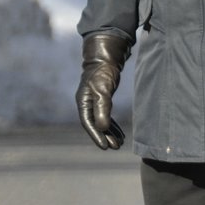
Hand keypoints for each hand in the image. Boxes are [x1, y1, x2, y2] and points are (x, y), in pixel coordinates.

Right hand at [76, 31, 130, 149]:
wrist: (106, 57)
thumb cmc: (102, 72)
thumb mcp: (103, 91)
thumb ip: (102, 109)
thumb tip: (102, 128)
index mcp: (83, 102)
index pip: (88, 123)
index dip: (96, 136)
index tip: (105, 147)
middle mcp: (87, 103)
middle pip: (95, 124)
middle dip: (106, 136)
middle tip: (116, 147)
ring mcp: (94, 101)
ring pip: (102, 121)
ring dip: (110, 133)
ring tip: (120, 143)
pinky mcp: (102, 98)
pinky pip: (107, 115)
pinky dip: (113, 125)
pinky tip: (121, 133)